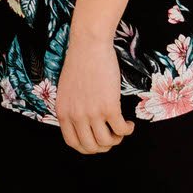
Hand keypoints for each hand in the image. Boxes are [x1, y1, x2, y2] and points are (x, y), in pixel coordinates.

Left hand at [54, 38, 132, 154]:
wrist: (89, 45)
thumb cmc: (79, 63)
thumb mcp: (66, 91)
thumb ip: (71, 108)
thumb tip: (84, 124)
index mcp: (63, 113)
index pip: (73, 143)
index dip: (88, 147)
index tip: (97, 142)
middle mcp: (75, 116)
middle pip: (91, 147)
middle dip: (104, 146)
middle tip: (112, 137)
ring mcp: (92, 113)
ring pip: (107, 141)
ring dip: (117, 139)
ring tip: (121, 129)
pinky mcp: (109, 107)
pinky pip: (121, 129)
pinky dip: (127, 130)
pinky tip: (129, 124)